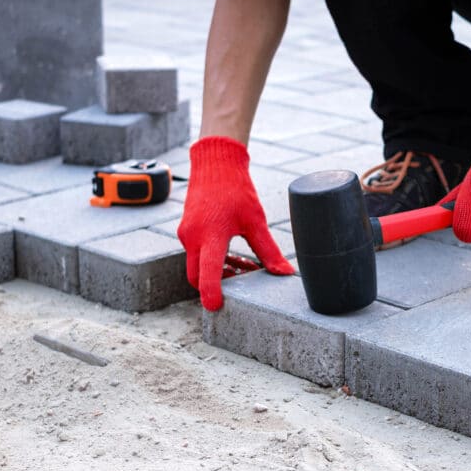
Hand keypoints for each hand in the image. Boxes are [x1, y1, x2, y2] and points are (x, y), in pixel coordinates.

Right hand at [178, 136, 293, 310]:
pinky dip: (213, 259)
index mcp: (210, 235)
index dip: (211, 293)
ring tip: (246, 266)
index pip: (207, 273)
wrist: (215, 164)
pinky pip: (196, 253)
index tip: (215, 307)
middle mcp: (192, 237)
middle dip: (216, 286)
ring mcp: (186, 234)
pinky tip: (234, 254)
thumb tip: (285, 272)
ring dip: (218, 272)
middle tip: (242, 284)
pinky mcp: (186, 230)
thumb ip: (268, 250)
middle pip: (197, 277)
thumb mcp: (256, 221)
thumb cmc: (236, 189)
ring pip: (197, 265)